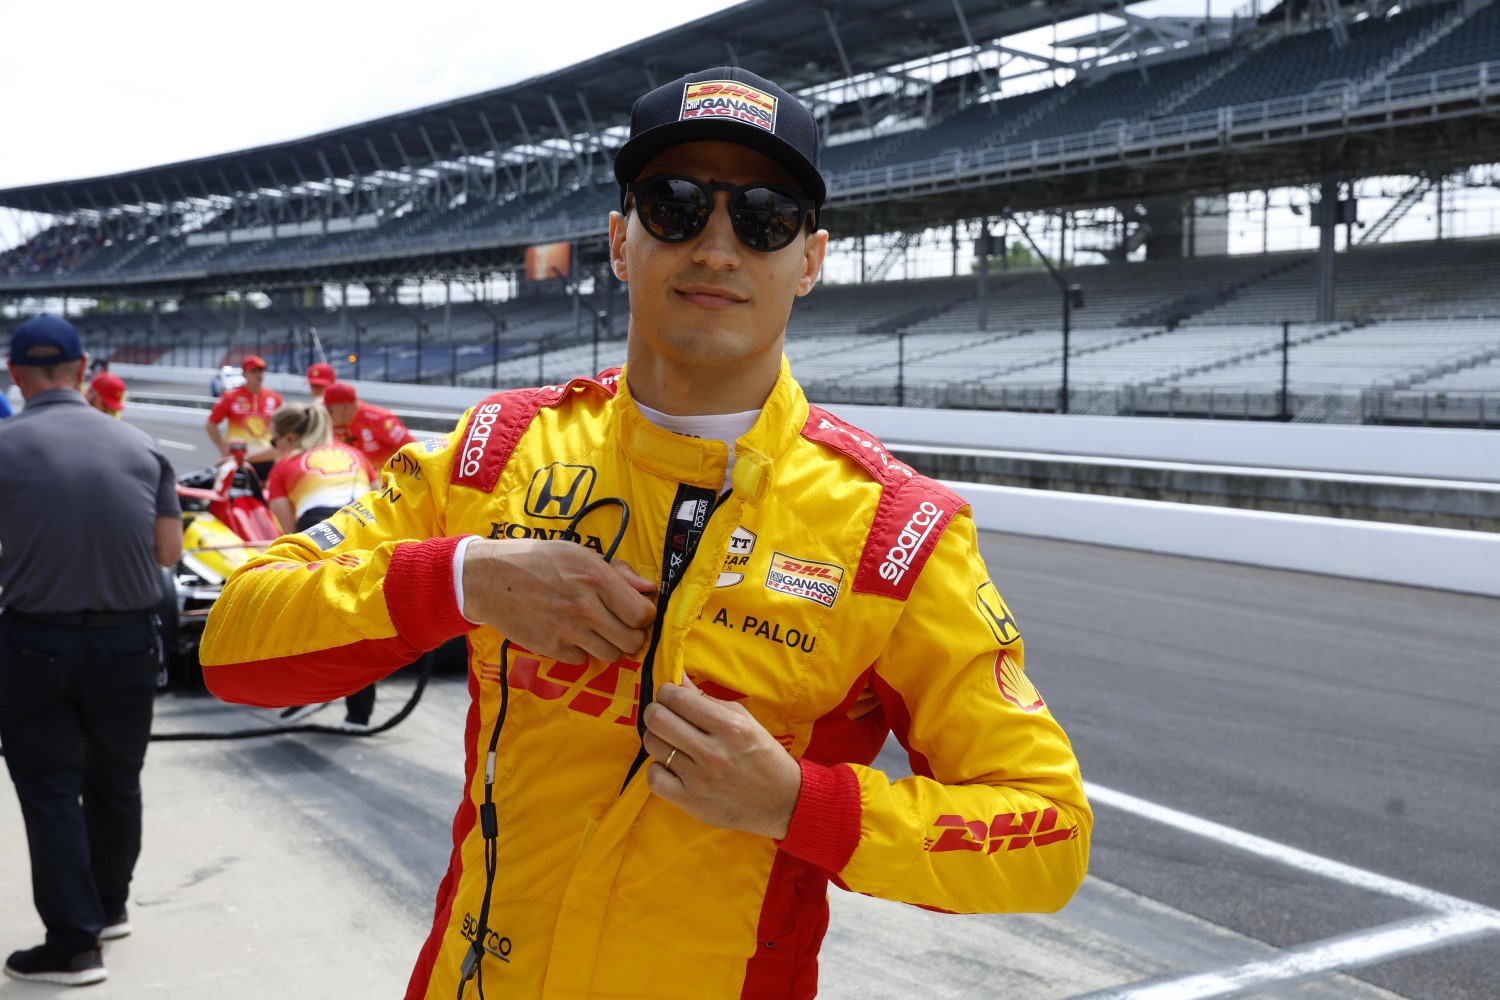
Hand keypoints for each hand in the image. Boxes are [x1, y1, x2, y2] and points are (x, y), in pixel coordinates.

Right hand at [461, 537, 656, 664]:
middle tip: (622, 627)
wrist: (489, 578)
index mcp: (595, 578)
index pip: (642, 614)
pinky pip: (582, 660)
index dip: (645, 617)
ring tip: (598, 631)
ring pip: (610, 656)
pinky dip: (581, 651)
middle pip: (632, 642)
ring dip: (609, 646)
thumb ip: (618, 572)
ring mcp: (567, 631)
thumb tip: (649, 588)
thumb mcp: (578, 553)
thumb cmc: (537, 560)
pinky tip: (571, 634)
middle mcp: (584, 608)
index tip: (637, 613)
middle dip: (632, 636)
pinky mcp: (550, 649)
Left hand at [642, 674, 801, 838]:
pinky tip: (670, 766)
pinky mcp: (692, 801)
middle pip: (658, 720)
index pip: (678, 699)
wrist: (781, 800)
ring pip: (654, 745)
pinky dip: (657, 769)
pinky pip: (655, 778)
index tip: (671, 696)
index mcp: (729, 726)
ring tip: (671, 741)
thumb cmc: (762, 754)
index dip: (667, 692)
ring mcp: (700, 779)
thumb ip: (707, 699)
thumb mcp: (743, 720)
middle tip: (664, 715)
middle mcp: (713, 752)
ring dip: (657, 738)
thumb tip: (678, 679)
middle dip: (655, 711)